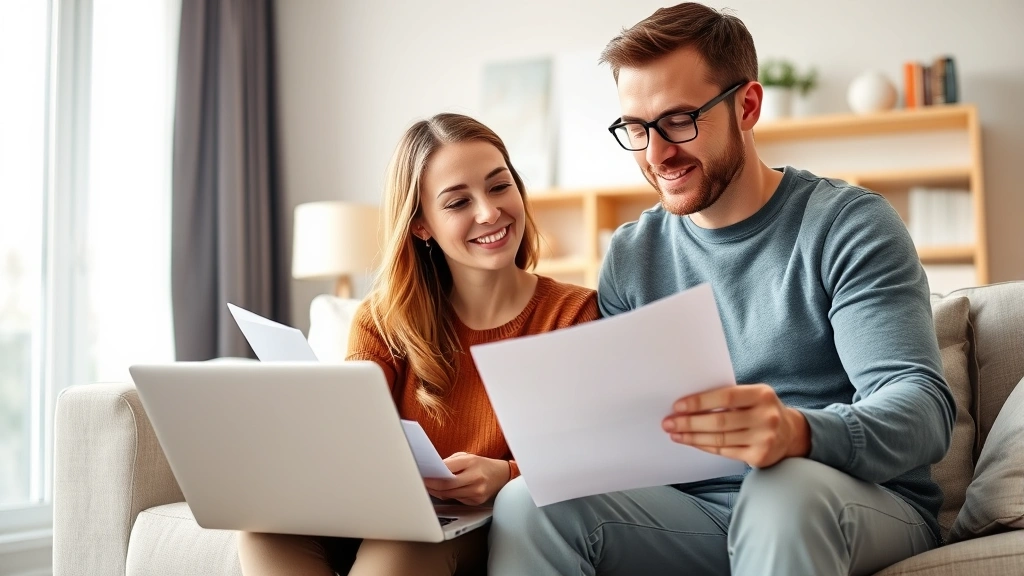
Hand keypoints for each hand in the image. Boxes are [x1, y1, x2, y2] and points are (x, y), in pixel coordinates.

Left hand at [423, 453, 510, 505]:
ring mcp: (477, 491)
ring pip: (450, 495)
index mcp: (472, 462)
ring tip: (427, 487)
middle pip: (447, 485)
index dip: (432, 474)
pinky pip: (457, 499)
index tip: (422, 474)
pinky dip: (447, 495)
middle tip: (421, 483)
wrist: (501, 475)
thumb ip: (450, 463)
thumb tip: (432, 471)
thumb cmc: (481, 464)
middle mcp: (476, 477)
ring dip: (436, 492)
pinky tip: (441, 492)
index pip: (447, 470)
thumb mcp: (467, 457)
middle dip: (431, 485)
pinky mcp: (477, 501)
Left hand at [662, 384, 810, 467]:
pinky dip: (705, 446)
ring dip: (692, 437)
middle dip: (689, 422)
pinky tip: (691, 442)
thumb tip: (688, 403)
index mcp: (762, 395)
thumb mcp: (752, 396)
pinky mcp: (760, 456)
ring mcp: (765, 438)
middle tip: (668, 422)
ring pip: (720, 439)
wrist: (790, 434)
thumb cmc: (760, 409)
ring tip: (674, 433)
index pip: (726, 397)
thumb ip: (729, 397)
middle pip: (720, 421)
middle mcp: (766, 417)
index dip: (700, 402)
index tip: (678, 406)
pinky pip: (725, 451)